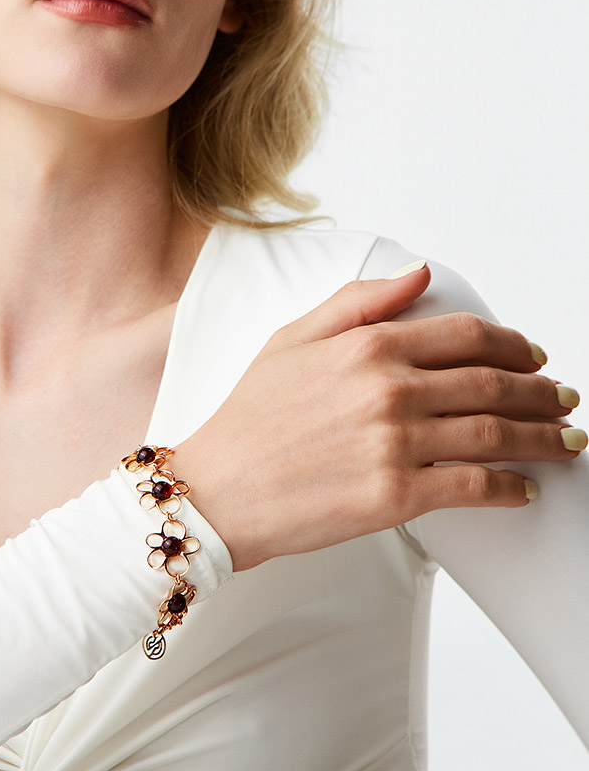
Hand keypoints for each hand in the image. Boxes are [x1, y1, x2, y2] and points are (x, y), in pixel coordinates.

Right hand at [174, 264, 582, 571]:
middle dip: (544, 392)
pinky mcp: (396, 496)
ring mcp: (396, 443)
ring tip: (565, 441)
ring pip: (498, 434)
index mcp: (369, 346)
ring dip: (544, 438)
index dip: (515, 345)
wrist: (216, 490)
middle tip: (564, 400)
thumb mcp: (293, 338)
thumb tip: (417, 275)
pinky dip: (512, 487)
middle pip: (495, 384)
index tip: (534, 357)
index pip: (468, 336)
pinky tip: (525, 488)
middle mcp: (390, 389)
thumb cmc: (249, 417)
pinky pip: (476, 486)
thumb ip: (359, 300)